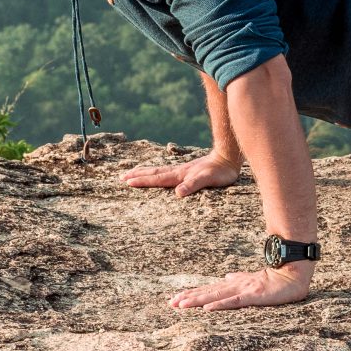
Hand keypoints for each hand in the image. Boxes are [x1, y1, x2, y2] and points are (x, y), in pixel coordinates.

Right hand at [118, 152, 242, 196]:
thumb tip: (177, 193)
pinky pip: (167, 172)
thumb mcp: (208, 179)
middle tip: (122, 177)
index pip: (157, 179)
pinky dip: (156, 173)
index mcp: (180, 175)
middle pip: (154, 173)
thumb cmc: (220, 171)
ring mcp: (182, 170)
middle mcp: (178, 172)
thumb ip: (193, 185)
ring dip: (144, 173)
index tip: (127, 182)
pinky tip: (157, 174)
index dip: (142, 181)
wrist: (228, 157)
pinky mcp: (188, 171)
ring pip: (159, 171)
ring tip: (132, 173)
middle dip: (137, 175)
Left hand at [168, 262, 313, 310]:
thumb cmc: (273, 279)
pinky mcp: (253, 296)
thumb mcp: (252, 280)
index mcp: (234, 284)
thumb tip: (225, 277)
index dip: (192, 293)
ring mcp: (243, 290)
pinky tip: (207, 308)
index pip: (209, 289)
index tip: (175, 298)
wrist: (291, 275)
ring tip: (181, 305)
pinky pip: (234, 302)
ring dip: (197, 301)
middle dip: (188, 298)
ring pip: (216, 296)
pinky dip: (220, 305)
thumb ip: (237, 279)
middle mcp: (235, 285)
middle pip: (207, 292)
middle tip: (171, 303)